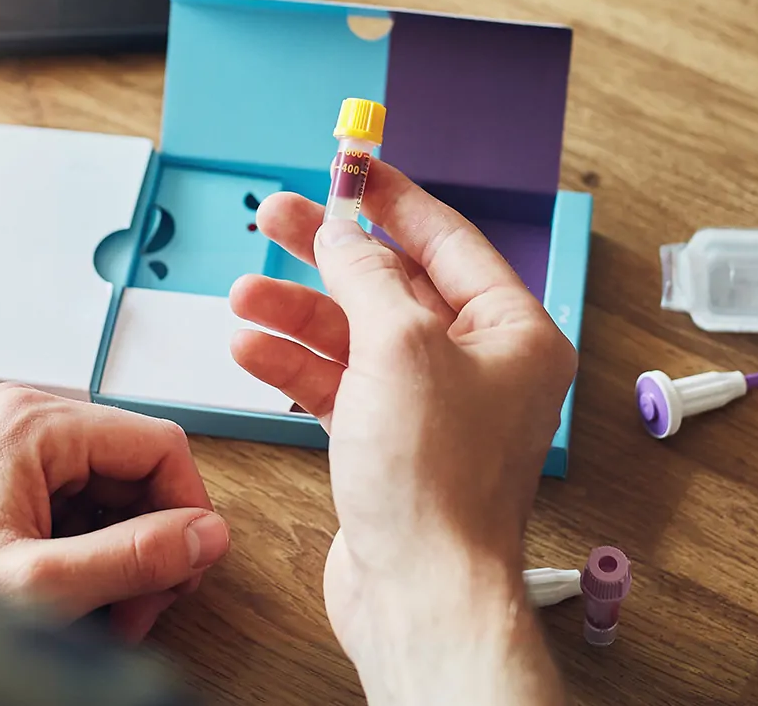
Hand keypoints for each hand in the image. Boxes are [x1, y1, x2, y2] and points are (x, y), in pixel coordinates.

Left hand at [0, 383, 229, 642]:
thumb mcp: (43, 585)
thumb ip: (133, 557)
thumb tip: (207, 535)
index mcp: (33, 423)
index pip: (159, 444)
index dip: (188, 509)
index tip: (187, 567)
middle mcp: (29, 419)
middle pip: (142, 469)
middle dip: (155, 541)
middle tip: (145, 604)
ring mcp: (22, 446)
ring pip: (120, 492)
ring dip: (130, 554)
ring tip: (113, 612)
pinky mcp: (16, 476)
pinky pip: (89, 505)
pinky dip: (100, 553)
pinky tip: (86, 596)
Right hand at [229, 161, 574, 703]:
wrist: (420, 590)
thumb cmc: (437, 482)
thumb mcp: (397, 346)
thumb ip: (365, 275)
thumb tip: (343, 231)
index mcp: (513, 333)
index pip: (447, 241)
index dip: (391, 199)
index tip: (349, 166)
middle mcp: (479, 366)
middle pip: (392, 284)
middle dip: (327, 253)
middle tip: (273, 217)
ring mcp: (431, 407)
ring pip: (355, 335)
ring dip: (297, 313)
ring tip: (244, 295)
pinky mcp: (389, 445)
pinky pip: (337, 384)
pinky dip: (294, 364)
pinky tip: (252, 349)